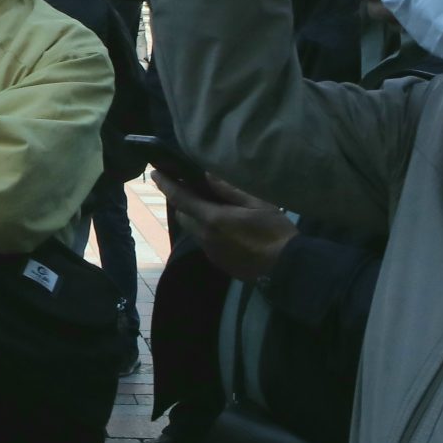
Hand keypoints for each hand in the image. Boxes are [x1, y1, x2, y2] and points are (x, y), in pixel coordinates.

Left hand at [153, 169, 295, 284]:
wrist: (286, 268)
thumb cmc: (274, 232)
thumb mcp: (256, 204)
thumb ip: (229, 190)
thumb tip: (208, 175)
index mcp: (213, 220)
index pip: (181, 199)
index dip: (167, 185)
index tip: (156, 174)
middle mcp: (206, 237)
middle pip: (183, 216)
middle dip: (182, 202)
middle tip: (190, 189)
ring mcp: (211, 252)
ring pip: (193, 230)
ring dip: (194, 217)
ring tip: (209, 205)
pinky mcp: (219, 262)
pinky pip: (204, 242)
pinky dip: (205, 230)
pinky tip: (222, 226)